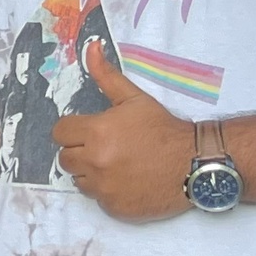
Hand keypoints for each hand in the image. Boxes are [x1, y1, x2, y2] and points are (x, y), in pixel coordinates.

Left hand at [50, 41, 197, 221]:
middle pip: (65, 159)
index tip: (91, 132)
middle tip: (107, 148)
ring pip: (79, 181)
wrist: (195, 162)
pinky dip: (109, 192)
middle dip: (81, 152)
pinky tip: (128, 181)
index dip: (74, 131)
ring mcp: (104, 188)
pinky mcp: (115, 208)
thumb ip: (106, 75)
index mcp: (95, 133)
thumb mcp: (134, 99)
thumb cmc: (164, 128)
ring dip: (92, 173)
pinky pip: (98, 200)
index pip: (59, 133)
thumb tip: (90, 46)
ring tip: (118, 164)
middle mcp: (95, 162)